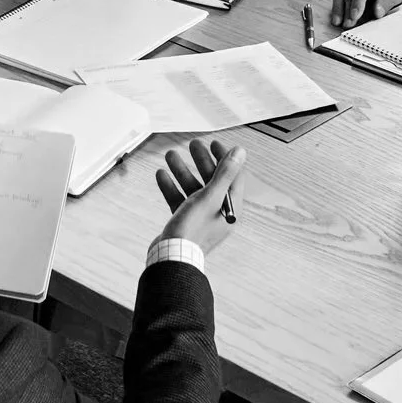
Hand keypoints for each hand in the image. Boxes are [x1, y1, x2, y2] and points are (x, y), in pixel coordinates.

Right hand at [153, 138, 247, 255]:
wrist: (171, 258)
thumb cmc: (193, 231)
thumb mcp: (210, 196)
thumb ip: (225, 173)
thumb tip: (240, 152)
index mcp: (230, 207)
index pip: (232, 177)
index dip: (224, 158)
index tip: (214, 143)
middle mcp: (217, 212)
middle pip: (212, 180)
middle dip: (201, 160)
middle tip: (193, 145)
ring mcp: (200, 217)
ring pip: (193, 188)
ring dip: (182, 170)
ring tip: (170, 155)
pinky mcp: (184, 222)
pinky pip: (179, 199)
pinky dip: (171, 186)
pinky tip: (161, 174)